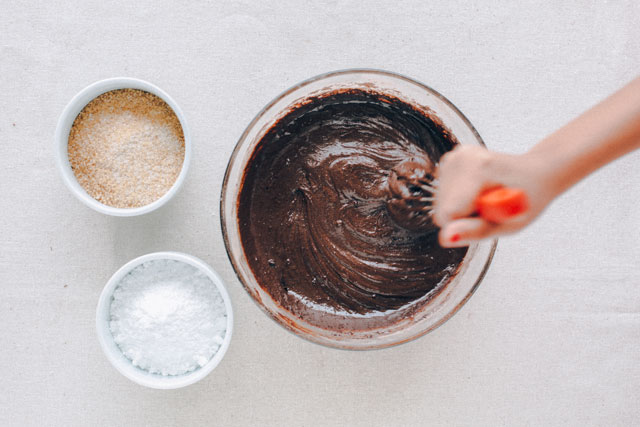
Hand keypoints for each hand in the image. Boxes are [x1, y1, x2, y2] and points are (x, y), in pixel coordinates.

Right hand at [433, 146, 554, 247]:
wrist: (535, 172)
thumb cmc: (528, 198)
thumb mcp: (509, 223)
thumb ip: (474, 231)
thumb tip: (445, 238)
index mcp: (479, 169)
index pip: (448, 214)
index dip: (467, 224)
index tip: (490, 216)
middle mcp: (461, 158)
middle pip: (442, 209)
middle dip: (463, 216)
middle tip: (491, 208)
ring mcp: (454, 156)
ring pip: (440, 203)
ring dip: (461, 208)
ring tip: (486, 199)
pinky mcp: (449, 158)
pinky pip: (442, 194)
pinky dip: (458, 198)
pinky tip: (477, 192)